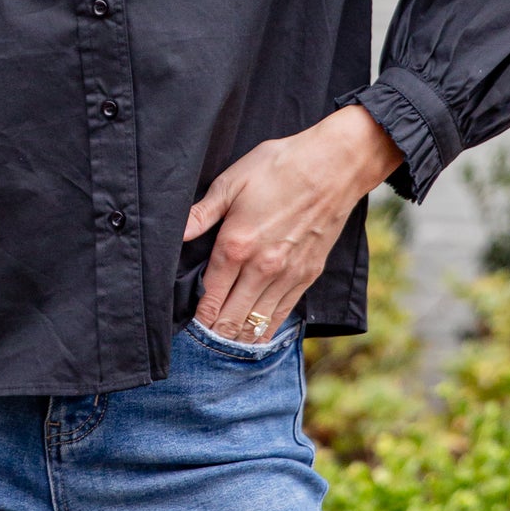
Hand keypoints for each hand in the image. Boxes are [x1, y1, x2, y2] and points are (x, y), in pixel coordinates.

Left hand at [184, 105, 402, 341]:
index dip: (197, 315)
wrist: (334, 167)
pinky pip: (282, 314)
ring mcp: (287, 275)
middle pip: (230, 318)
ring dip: (238, 337)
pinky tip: (255, 335)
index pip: (209, 296)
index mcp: (236, 245)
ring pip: (256, 323)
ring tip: (224, 343)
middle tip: (202, 339)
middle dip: (213, 333)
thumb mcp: (232, 181)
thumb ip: (202, 213)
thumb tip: (175, 233)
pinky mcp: (307, 275)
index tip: (189, 324)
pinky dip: (266, 329)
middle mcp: (261, 268)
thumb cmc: (280, 167)